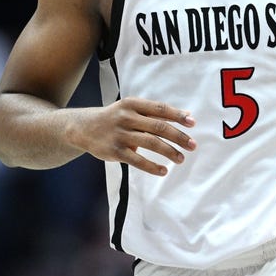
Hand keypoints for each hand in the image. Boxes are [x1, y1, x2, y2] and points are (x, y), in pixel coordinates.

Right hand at [70, 97, 195, 176]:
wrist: (83, 127)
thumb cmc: (115, 118)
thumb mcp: (131, 109)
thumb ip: (154, 113)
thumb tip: (187, 117)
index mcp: (132, 104)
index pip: (159, 109)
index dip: (177, 116)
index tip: (192, 123)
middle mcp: (126, 117)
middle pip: (158, 127)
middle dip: (178, 136)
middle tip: (193, 145)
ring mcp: (120, 134)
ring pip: (151, 143)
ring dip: (169, 152)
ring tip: (181, 159)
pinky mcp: (115, 151)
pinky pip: (137, 161)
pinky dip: (152, 167)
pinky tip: (163, 171)